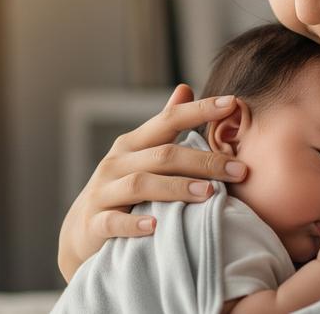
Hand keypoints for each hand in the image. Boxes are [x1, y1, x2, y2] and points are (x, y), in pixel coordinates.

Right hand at [57, 83, 247, 282]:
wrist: (80, 232)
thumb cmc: (121, 188)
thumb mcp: (139, 154)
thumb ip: (164, 125)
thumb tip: (185, 88)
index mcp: (132, 144)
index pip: (168, 120)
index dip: (199, 110)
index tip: (232, 103)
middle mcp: (116, 163)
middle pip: (163, 155)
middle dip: (204, 161)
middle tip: (239, 170)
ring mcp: (103, 193)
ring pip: (141, 184)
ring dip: (177, 188)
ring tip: (208, 193)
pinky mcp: (94, 224)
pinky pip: (114, 222)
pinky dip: (134, 224)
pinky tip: (156, 226)